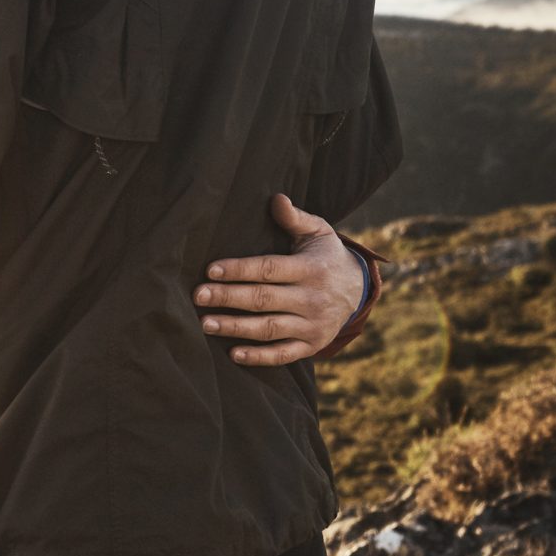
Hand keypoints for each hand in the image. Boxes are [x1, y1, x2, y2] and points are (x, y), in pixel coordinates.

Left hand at [194, 194, 368, 365]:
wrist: (358, 290)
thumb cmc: (326, 256)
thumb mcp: (318, 232)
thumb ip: (295, 218)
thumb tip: (276, 198)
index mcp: (310, 269)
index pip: (269, 269)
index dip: (239, 269)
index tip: (210, 270)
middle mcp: (312, 298)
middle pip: (263, 299)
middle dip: (228, 298)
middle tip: (198, 296)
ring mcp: (312, 325)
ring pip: (268, 328)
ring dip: (235, 328)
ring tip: (205, 324)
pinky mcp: (312, 344)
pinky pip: (283, 354)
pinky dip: (258, 357)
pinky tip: (233, 353)